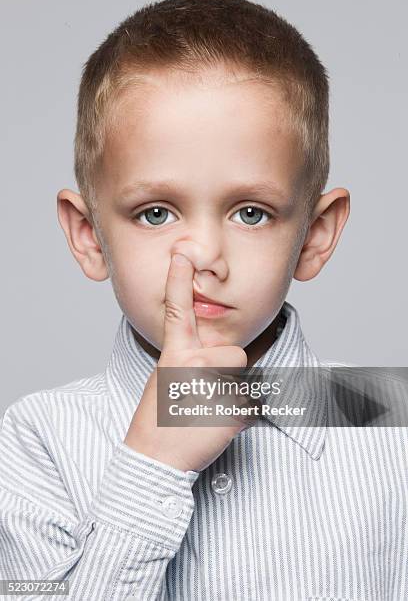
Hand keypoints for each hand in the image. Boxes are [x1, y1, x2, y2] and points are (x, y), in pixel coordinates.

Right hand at [124, 252, 250, 471]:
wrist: (153, 459)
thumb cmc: (157, 421)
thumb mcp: (165, 381)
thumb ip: (188, 361)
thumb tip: (216, 355)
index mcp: (174, 355)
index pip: (179, 312)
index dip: (179, 281)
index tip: (182, 255)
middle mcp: (193, 365)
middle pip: (236, 355)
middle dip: (228, 374)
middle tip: (202, 396)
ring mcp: (214, 387)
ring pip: (245, 381)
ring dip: (234, 396)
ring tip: (206, 412)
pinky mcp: (233, 411)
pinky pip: (252, 407)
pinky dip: (240, 419)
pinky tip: (215, 427)